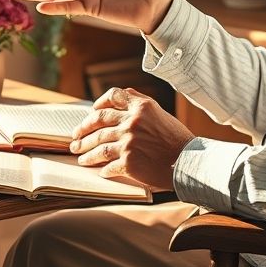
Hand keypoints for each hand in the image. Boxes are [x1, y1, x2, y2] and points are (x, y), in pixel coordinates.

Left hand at [69, 86, 193, 191]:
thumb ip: (140, 103)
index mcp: (141, 107)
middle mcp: (132, 122)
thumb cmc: (177, 140)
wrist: (190, 162)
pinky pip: (108, 165)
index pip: (112, 97)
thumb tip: (122, 95)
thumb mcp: (160, 113)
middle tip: (75, 139)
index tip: (91, 113)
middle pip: (98, 122)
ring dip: (86, 152)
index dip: (98, 104)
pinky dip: (102, 169)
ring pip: (99, 145)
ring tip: (80, 157)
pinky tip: (100, 171)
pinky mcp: (129, 162)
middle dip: (82, 131)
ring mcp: (129, 142)